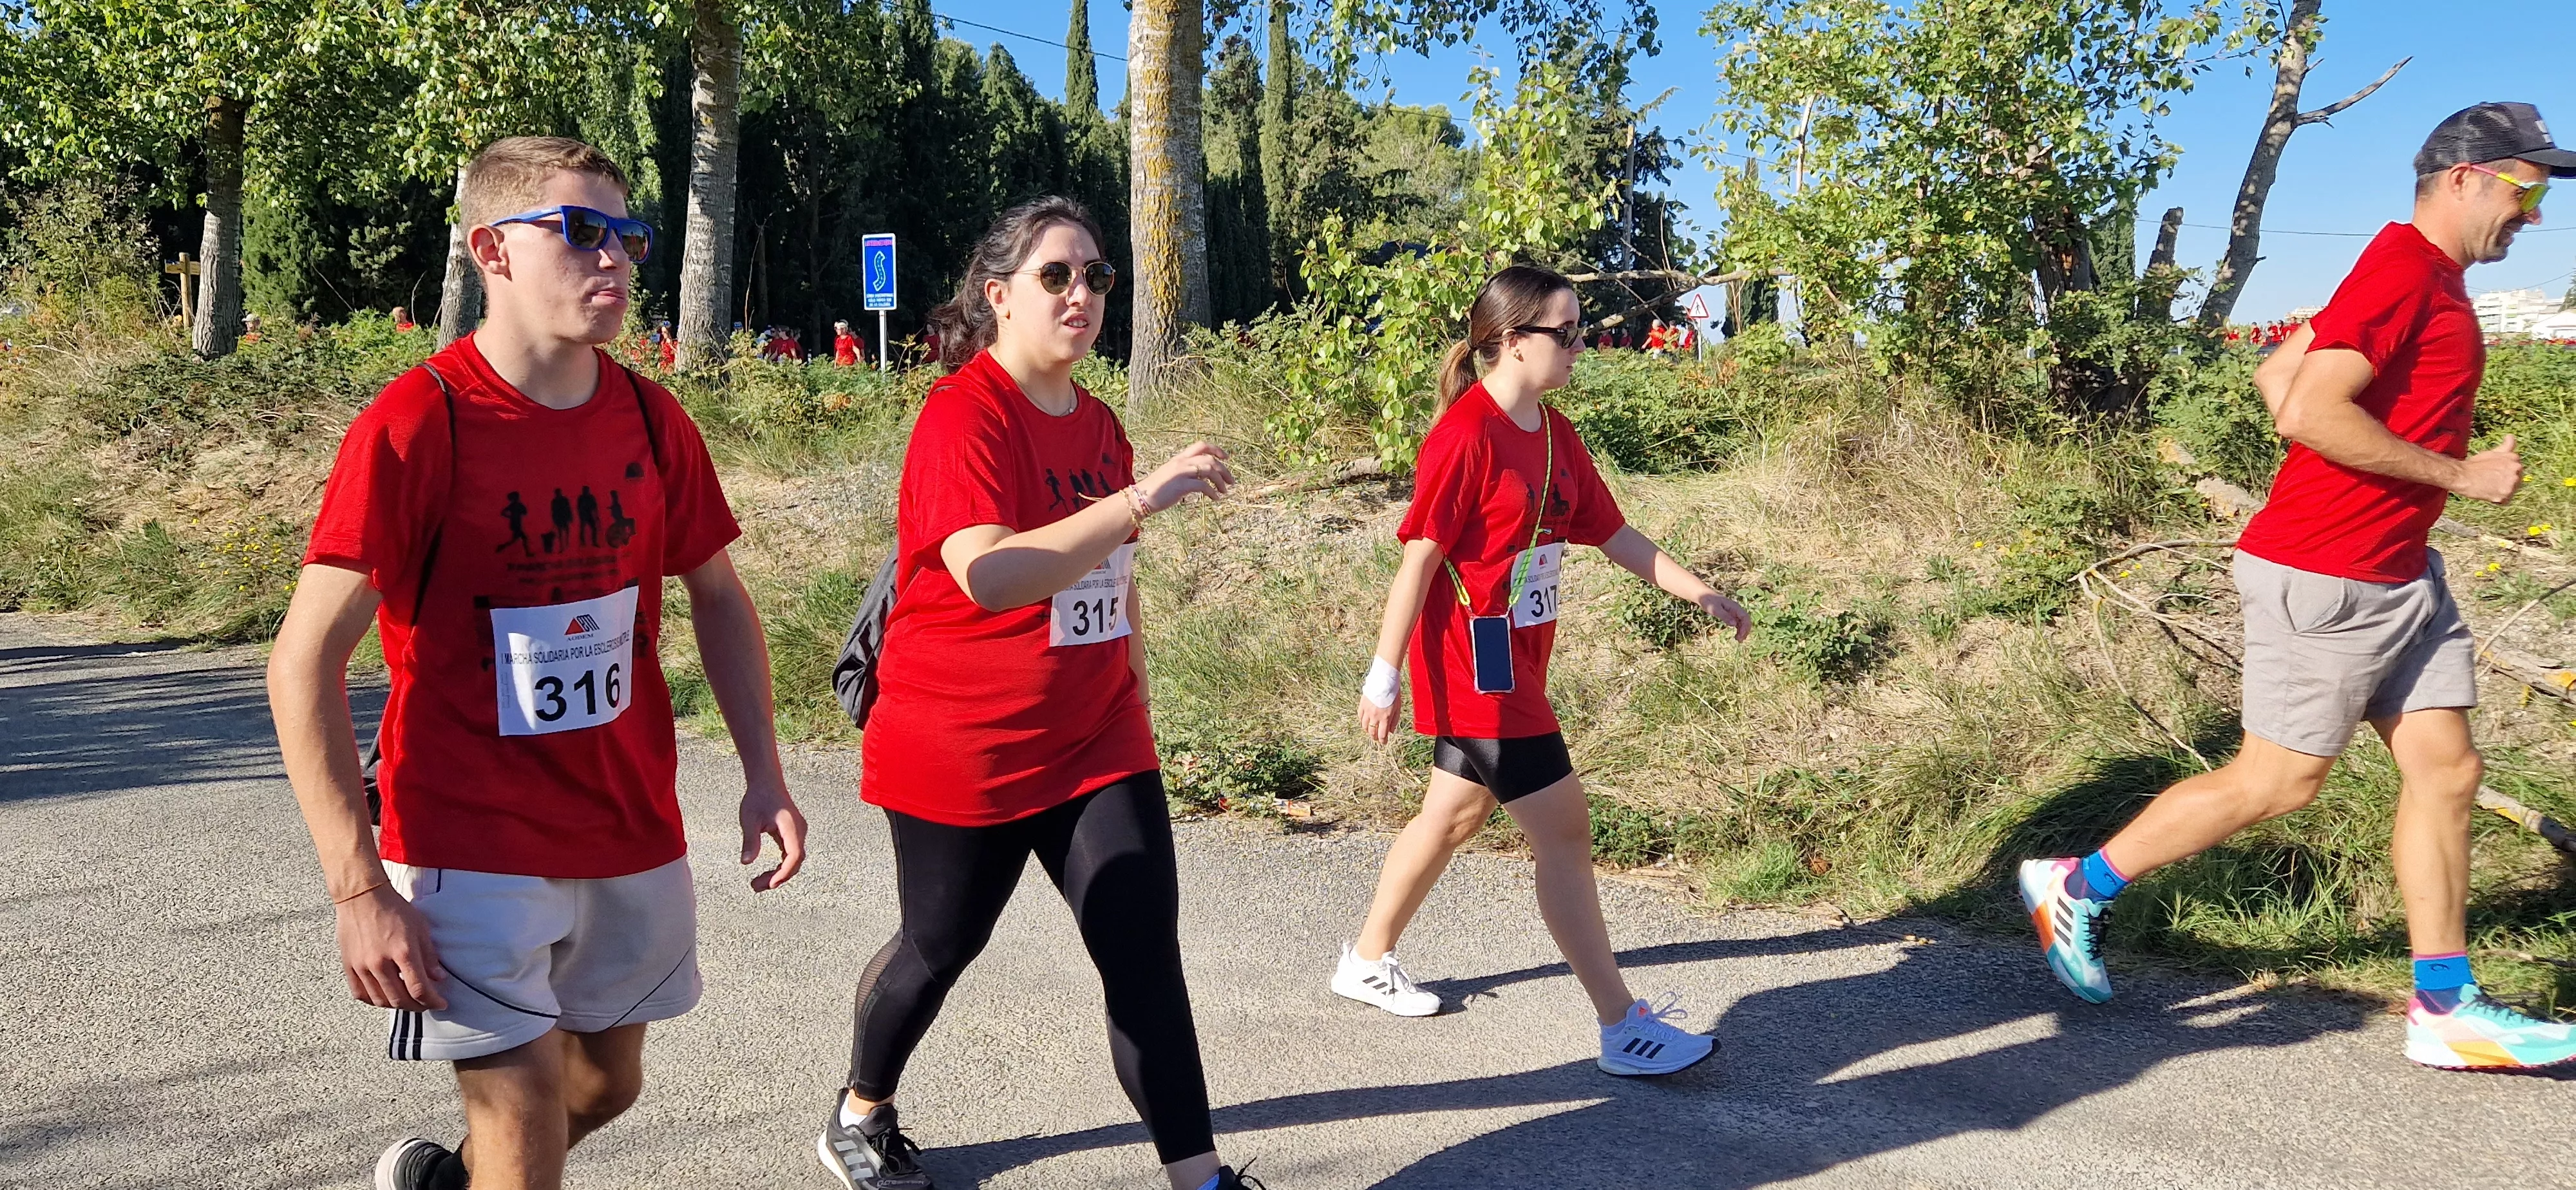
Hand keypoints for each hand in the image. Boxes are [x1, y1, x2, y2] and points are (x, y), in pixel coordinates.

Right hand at [337, 885, 446, 1010]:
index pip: (419, 989)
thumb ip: (429, 956)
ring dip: (397, 1006)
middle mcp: (380, 963)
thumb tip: (439, 978)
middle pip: (400, 999)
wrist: (362, 897)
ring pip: (380, 1000)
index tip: (441, 1003)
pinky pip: (361, 994)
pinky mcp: (349, 966)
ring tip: (408, 1001)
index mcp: (402, 952)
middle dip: (417, 1006)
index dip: (433, 1001)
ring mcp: (362, 966)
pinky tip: (385, 997)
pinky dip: (375, 1001)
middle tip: (426, 1004)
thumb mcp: (420, 928)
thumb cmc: (393, 908)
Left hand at [739, 780, 806, 891]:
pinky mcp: (793, 834)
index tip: (771, 884)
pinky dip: (780, 866)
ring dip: (779, 873)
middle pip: (795, 861)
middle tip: (756, 887)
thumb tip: (746, 862)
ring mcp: (798, 833)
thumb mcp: (749, 820)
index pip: (794, 855)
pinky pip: (790, 855)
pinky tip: (766, 873)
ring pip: (794, 860)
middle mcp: (799, 831)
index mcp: (791, 826)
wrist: (766, 782)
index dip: (784, 872)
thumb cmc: (758, 798)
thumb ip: (750, 841)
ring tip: (758, 883)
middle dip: (779, 877)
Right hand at [1137, 441, 1234, 513]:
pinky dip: (1212, 492)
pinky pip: (1203, 486)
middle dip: (1224, 469)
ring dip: (1220, 481)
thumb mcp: (1172, 475)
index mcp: (1179, 458)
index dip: (1216, 449)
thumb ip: (1186, 472)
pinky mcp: (1181, 485)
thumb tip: (1202, 476)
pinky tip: (1215, 498)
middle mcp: (1181, 462)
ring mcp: (1181, 473)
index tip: (1226, 458)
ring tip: (1224, 491)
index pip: (1201, 446)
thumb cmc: (1156, 489)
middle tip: (1231, 481)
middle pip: (1210, 459)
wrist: (1141, 497)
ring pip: (1209, 470)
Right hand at [1359, 691, 1402, 745]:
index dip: (1382, 741)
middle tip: (1377, 738)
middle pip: (1372, 732)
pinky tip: (1365, 722)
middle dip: (1375, 737)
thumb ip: (1394, 721)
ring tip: (1370, 731)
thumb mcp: (1398, 707)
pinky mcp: (1362, 705)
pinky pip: (1360, 717)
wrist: (1384, 680)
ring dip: (1368, 730)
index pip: (1382, 734)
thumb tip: (1391, 731)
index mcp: (1385, 717)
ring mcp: (1367, 710)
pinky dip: (1362, 721)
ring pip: (1364, 726)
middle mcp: (1375, 716)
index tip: (1383, 742)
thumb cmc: (1393, 693)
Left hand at [1699, 591, 1751, 640]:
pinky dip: (1739, 629)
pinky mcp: (1730, 615)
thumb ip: (1724, 616)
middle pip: (1746, 620)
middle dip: (1745, 630)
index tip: (1740, 636)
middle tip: (1739, 640)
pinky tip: (1737, 636)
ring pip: (1743, 622)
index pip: (1745, 617)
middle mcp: (1736, 609)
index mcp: (1734, 607)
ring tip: (1739, 640)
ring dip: (1743, 631)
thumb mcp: (1715, 609)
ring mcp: (1734, 612)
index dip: (1745, 627)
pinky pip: (1738, 623)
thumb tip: (1734, 624)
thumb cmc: (1708, 601)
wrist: (1704, 596)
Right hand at [2452, 434, 2521, 503]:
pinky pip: (2504, 501)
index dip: (2504, 474)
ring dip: (2501, 492)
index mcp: (2515, 460)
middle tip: (2490, 481)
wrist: (2461, 475)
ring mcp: (2511, 484)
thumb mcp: (2492, 452)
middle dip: (2504, 483)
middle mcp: (2516, 471)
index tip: (2493, 473)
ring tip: (2488, 487)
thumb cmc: (2475, 464)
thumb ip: (2507, 446)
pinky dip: (2496, 500)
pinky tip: (2487, 493)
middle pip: (2515, 482)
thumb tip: (2510, 436)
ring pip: (2510, 492)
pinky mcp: (2504, 495)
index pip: (2516, 472)